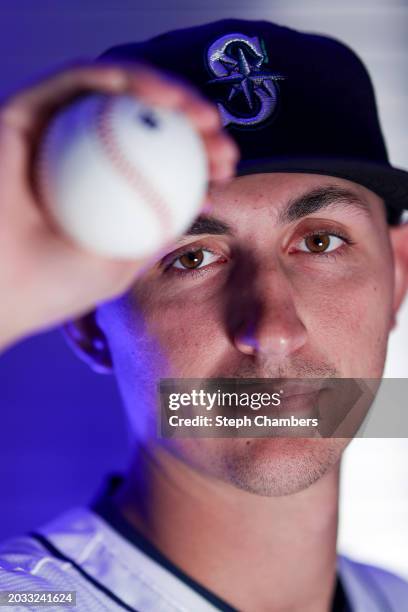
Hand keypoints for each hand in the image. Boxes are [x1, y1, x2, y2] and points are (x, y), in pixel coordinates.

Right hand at [0, 62, 238, 350]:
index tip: (226, 166)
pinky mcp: (25, 112)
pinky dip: (123, 79)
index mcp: (100, 190)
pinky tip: (161, 95)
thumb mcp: (122, 265)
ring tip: (204, 116)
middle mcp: (76, 157)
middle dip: (190, 124)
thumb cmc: (52, 288)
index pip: (155, 161)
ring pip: (115, 97)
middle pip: (141, 125)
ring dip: (167, 95)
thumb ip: (155, 233)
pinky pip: (78, 83)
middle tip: (222, 140)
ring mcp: (51, 133)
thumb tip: (204, 200)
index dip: (197, 155)